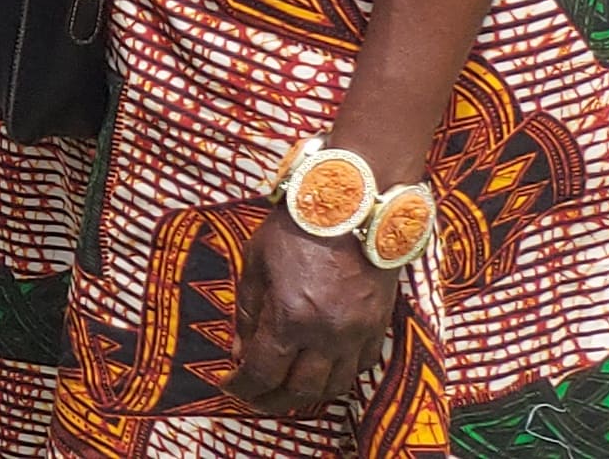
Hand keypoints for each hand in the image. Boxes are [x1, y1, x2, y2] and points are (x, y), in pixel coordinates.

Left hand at [219, 213, 401, 415]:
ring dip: (307, 395)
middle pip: (301, 390)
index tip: (229, 386)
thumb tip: (241, 353)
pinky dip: (339, 376)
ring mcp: (358, 333)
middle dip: (272, 401)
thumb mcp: (254, 265)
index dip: (243, 387)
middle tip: (254, 399)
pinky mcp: (379, 326)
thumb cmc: (295, 229)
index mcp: (290, 318)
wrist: (352, 206)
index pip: (263, 373)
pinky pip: (361, 366)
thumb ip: (248, 314)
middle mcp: (327, 334)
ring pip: (335, 386)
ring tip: (286, 391)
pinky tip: (322, 371)